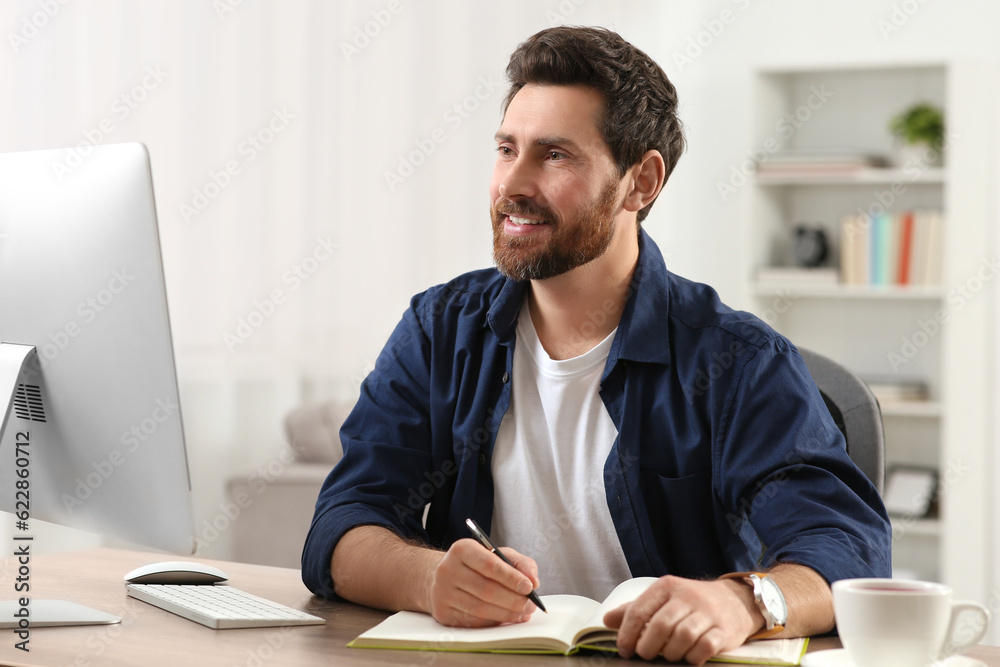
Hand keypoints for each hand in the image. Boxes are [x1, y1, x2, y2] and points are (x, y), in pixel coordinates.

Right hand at [426, 538, 540, 627]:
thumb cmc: (476, 565)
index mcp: (462, 550)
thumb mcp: (498, 555)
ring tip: (523, 613)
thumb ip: (520, 564)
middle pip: (485, 589)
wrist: (446, 576)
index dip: (511, 578)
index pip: (489, 565)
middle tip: (530, 605)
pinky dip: (494, 622)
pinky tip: (506, 618)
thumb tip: (533, 581)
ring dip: (506, 614)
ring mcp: (442, 592)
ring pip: (480, 609)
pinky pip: (473, 621)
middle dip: (513, 600)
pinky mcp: (442, 612)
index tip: (529, 587)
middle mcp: (448, 569)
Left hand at [603, 575, 761, 663]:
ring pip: (682, 636)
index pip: (640, 610)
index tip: (624, 649)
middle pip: (661, 625)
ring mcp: (708, 612)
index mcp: (667, 586)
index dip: (627, 633)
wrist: (736, 600)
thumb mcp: (663, 598)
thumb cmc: (691, 602)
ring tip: (668, 656)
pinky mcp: (724, 630)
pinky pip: (704, 647)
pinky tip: (688, 658)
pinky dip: (692, 657)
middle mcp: (687, 596)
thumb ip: (636, 609)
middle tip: (645, 655)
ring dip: (670, 653)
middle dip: (648, 647)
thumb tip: (607, 620)